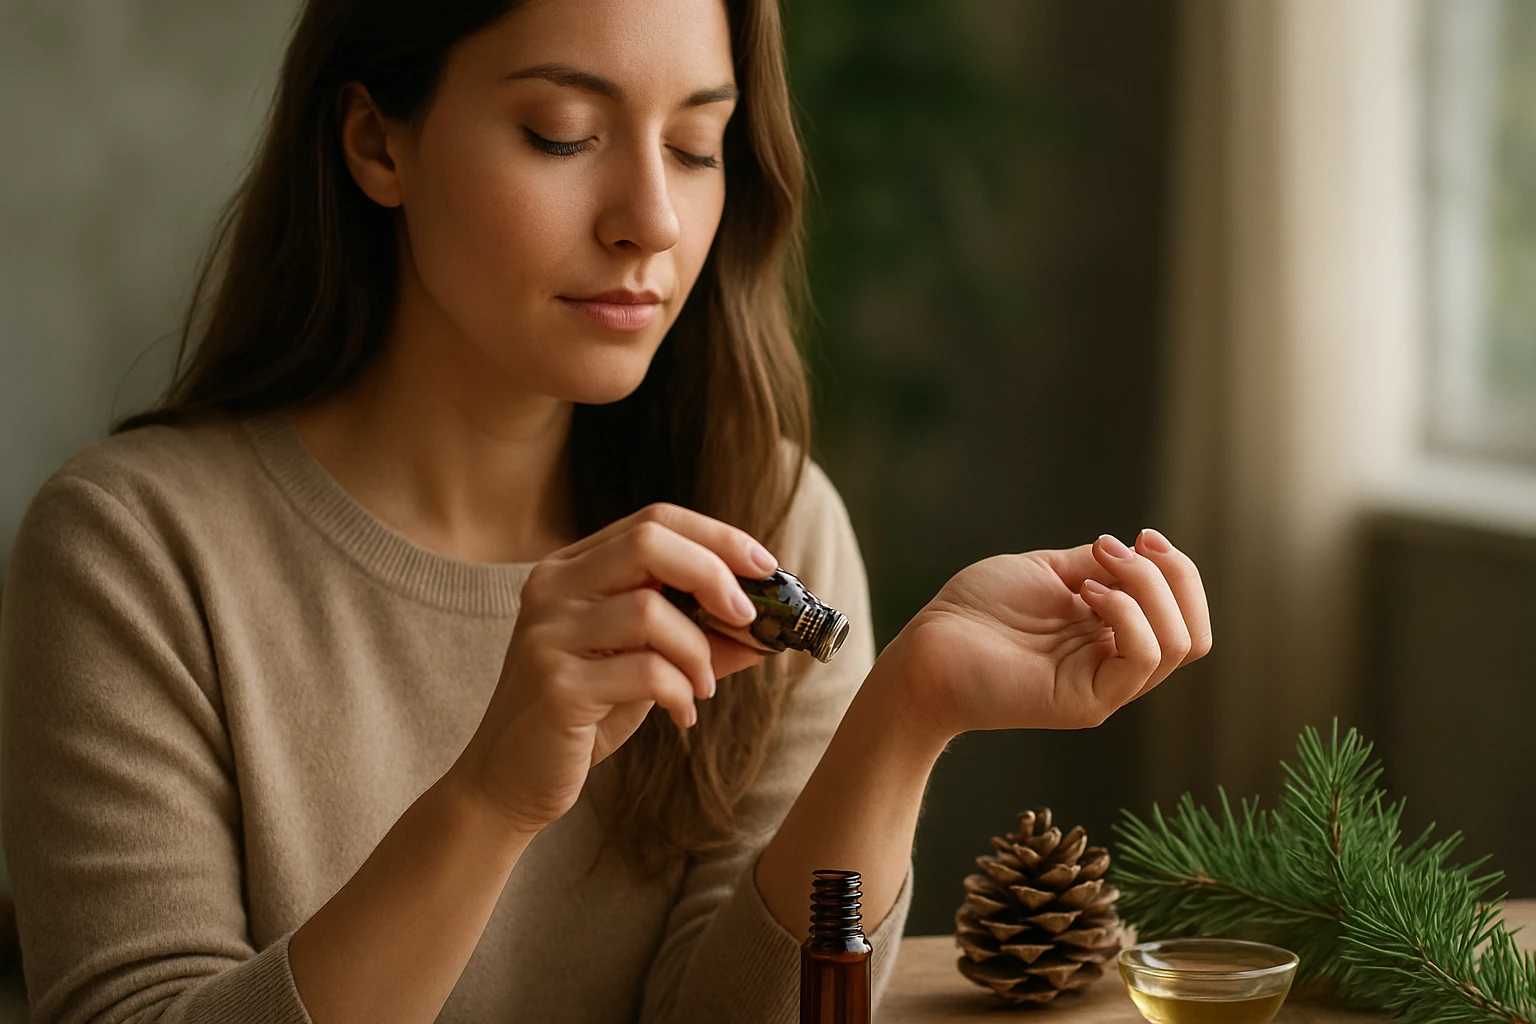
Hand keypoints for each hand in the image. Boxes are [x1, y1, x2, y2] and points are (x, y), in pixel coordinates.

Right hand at [446, 504, 775, 834]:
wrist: (509, 780)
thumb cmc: (582, 716)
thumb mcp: (641, 665)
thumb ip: (695, 639)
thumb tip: (769, 630)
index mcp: (570, 568)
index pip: (653, 520)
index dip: (717, 536)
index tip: (765, 567)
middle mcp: (551, 589)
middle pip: (649, 543)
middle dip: (714, 574)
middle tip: (749, 617)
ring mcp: (548, 634)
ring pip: (651, 610)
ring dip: (698, 651)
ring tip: (703, 687)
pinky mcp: (556, 686)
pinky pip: (645, 671)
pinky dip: (680, 691)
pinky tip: (682, 714)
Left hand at [876, 529, 1211, 743]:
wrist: (928, 648)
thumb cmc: (976, 611)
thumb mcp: (1048, 572)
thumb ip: (1098, 567)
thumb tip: (1138, 552)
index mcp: (1112, 636)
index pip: (1184, 615)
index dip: (1177, 570)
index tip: (1141, 535)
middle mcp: (1115, 665)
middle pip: (1194, 633)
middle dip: (1177, 576)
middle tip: (1129, 546)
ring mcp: (1105, 687)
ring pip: (1178, 644)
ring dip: (1148, 589)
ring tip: (1093, 571)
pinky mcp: (1087, 702)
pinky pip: (1141, 659)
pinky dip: (1126, 614)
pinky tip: (1084, 595)